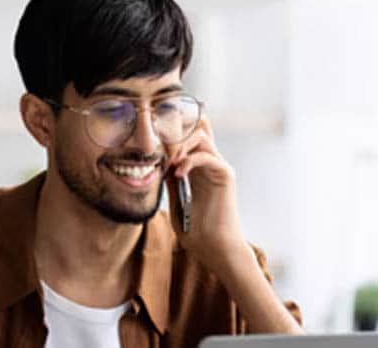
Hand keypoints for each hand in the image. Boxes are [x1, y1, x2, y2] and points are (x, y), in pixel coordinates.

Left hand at [165, 116, 250, 272]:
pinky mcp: (225, 175)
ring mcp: (219, 167)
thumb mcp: (175, 201)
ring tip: (168, 162)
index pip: (189, 137)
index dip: (172, 134)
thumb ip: (170, 181)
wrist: (216, 249)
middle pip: (194, 129)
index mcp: (198, 169)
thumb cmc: (196, 232)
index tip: (152, 143)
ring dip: (180, 145)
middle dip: (173, 135)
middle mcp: (210, 164)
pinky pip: (206, 156)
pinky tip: (178, 174)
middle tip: (159, 151)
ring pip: (200, 136)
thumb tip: (159, 164)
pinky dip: (189, 161)